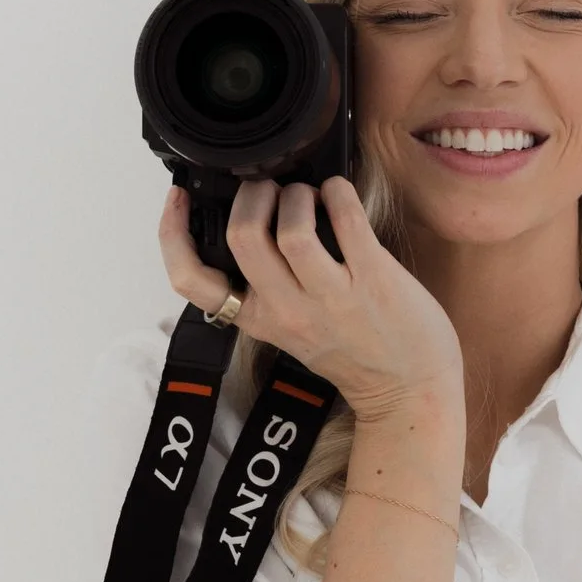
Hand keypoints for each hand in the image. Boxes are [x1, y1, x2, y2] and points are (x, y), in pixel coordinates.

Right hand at [160, 176, 461, 426]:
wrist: (409, 391)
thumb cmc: (354, 353)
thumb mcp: (289, 329)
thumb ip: (266, 287)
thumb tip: (253, 222)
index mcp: (258, 319)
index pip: (191, 282)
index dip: (171, 232)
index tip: (178, 199)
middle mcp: (288, 310)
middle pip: (241, 237)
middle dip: (250, 195)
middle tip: (267, 189)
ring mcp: (331, 296)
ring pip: (291, 227)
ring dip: (296, 194)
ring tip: (308, 196)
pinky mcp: (372, 278)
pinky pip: (346, 219)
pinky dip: (338, 192)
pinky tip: (339, 194)